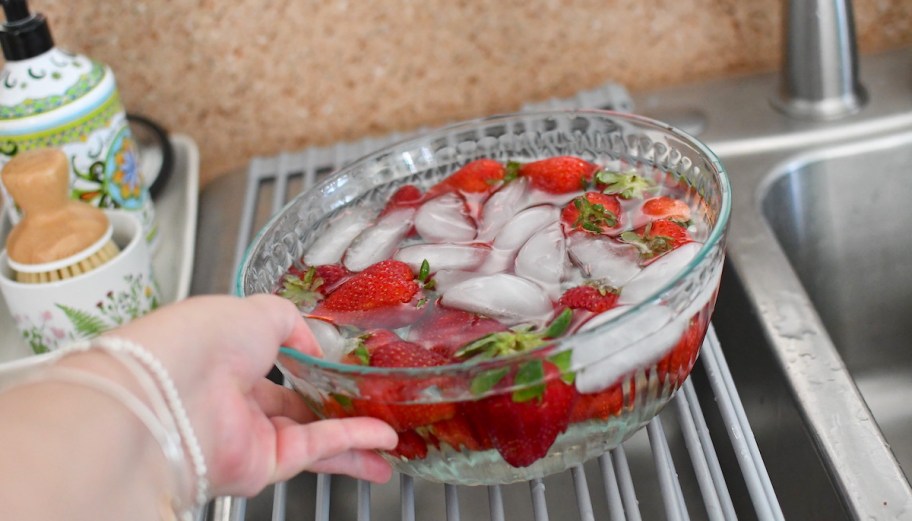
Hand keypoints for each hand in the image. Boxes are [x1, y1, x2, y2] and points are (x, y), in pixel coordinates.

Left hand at [111, 294, 397, 496]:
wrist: (174, 389)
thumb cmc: (202, 338)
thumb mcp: (259, 309)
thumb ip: (295, 324)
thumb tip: (317, 346)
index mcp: (229, 358)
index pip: (278, 367)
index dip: (315, 368)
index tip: (351, 368)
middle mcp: (238, 401)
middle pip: (301, 407)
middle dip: (341, 409)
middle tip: (378, 406)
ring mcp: (250, 436)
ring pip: (315, 436)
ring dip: (357, 435)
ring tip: (395, 437)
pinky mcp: (262, 465)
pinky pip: (316, 450)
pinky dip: (352, 443)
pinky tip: (383, 438)